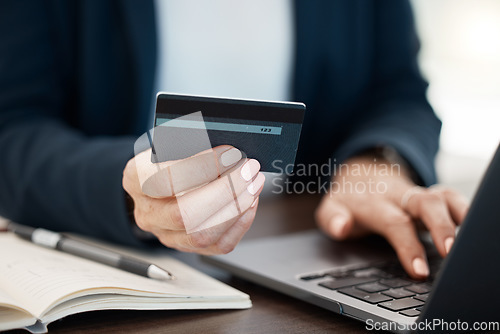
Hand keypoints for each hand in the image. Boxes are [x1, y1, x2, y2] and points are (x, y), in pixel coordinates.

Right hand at [123, 145, 264, 254]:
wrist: (158, 179)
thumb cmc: (170, 156)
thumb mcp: (173, 140)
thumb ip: (195, 145)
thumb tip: (230, 153)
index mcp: (137, 178)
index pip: (166, 179)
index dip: (202, 167)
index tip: (229, 153)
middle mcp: (147, 211)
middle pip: (184, 214)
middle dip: (225, 191)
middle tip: (247, 170)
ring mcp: (165, 233)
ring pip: (202, 235)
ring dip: (236, 207)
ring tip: (253, 183)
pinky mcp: (187, 245)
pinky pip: (218, 244)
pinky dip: (240, 222)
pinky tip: (249, 202)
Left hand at [315, 154, 468, 278]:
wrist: (361, 174)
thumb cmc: (349, 199)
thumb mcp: (330, 208)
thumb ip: (332, 219)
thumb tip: (341, 227)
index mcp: (375, 201)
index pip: (394, 222)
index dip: (408, 246)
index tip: (420, 270)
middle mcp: (399, 195)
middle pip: (425, 203)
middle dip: (441, 226)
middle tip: (450, 253)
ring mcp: (416, 193)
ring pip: (442, 197)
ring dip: (458, 216)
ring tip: (467, 242)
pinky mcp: (429, 195)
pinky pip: (450, 197)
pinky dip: (464, 209)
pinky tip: (470, 227)